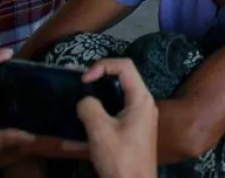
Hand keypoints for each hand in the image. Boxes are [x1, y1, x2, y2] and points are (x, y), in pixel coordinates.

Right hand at [77, 59, 158, 177]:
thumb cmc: (120, 158)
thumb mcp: (100, 131)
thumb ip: (90, 108)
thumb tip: (85, 101)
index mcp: (141, 99)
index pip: (125, 67)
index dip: (103, 66)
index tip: (84, 80)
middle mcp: (144, 104)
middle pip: (123, 79)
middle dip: (100, 79)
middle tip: (80, 86)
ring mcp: (140, 118)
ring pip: (118, 97)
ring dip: (98, 97)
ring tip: (79, 103)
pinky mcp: (133, 132)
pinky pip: (116, 114)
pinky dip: (101, 114)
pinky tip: (83, 127)